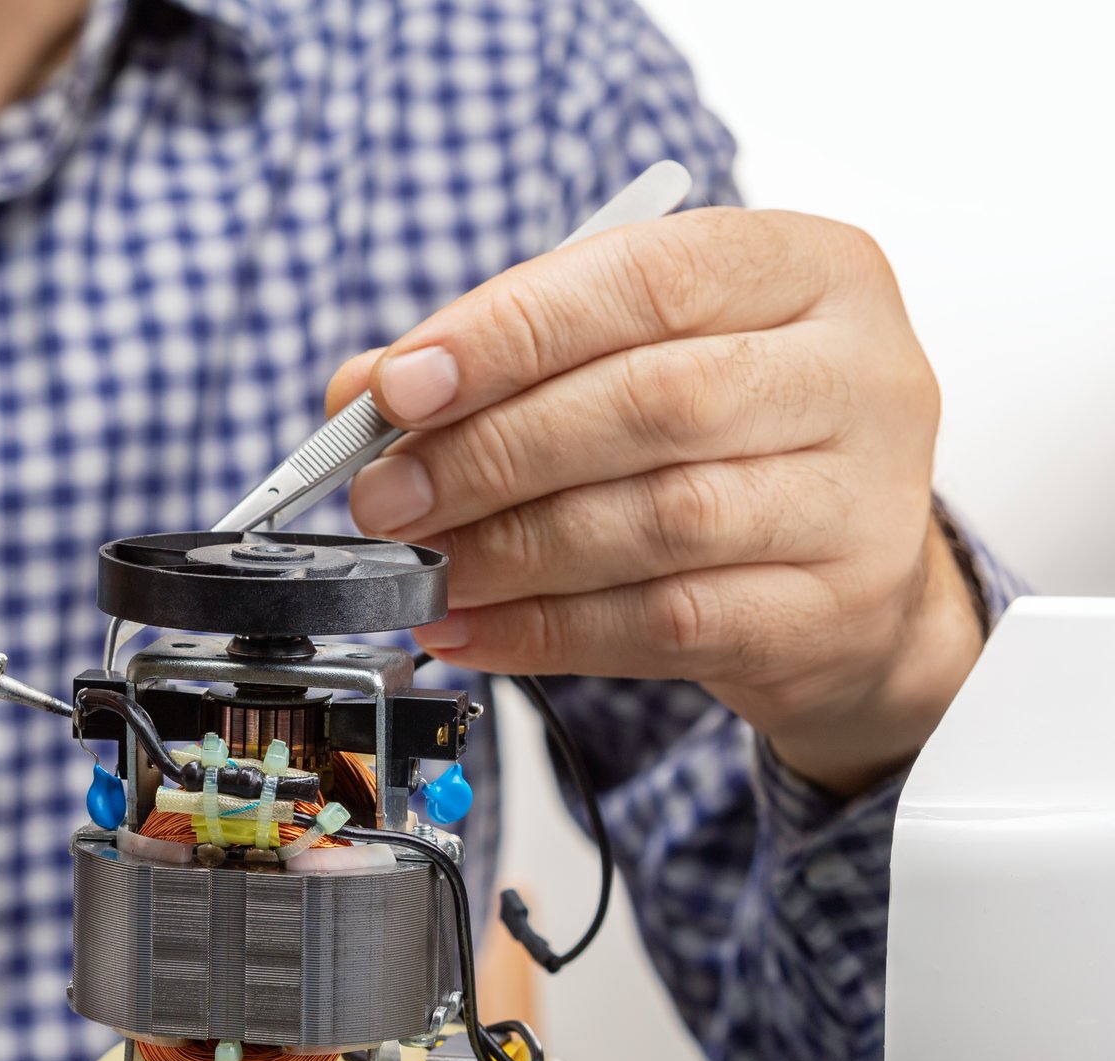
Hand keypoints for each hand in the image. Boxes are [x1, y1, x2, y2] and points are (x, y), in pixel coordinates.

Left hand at [326, 207, 979, 794]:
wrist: (847, 586)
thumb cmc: (725, 442)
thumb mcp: (626, 361)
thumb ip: (501, 359)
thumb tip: (360, 390)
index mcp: (808, 268)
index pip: (648, 276)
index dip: (509, 334)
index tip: (399, 386)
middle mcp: (858, 372)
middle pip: (650, 401)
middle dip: (491, 452)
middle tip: (387, 493)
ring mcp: (861, 498)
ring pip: (658, 518)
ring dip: (510, 547)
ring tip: (423, 563)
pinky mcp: (830, 612)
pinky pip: (663, 622)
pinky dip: (544, 630)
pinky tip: (470, 626)